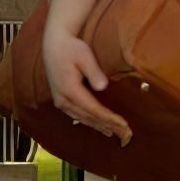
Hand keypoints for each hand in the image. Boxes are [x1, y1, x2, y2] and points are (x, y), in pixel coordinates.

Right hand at [42, 27, 130, 144]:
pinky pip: (77, 115)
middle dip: (108, 126)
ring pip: (82, 118)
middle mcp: (63, 99)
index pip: (94, 109)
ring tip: (115, 134)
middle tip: (125, 134)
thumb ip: (93, 71)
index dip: (110, 118)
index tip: (124, 125)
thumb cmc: (71, 48)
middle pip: (89, 117)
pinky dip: (89, 122)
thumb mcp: (84, 56)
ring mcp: (60, 101)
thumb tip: (102, 86)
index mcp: (70, 90)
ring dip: (99, 126)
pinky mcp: (60, 99)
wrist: (53, 45)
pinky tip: (99, 126)